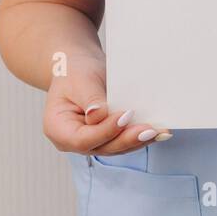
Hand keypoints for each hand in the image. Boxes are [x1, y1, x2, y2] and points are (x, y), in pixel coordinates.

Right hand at [43, 51, 167, 156]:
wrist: (78, 68)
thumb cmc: (75, 72)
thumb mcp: (80, 80)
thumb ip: (90, 99)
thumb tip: (98, 116)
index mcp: (58, 129)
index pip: (83, 139)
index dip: (106, 130)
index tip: (125, 116)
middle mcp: (73, 141)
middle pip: (102, 147)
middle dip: (127, 139)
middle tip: (149, 130)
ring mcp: (91, 142)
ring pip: (116, 147)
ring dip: (138, 140)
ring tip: (158, 132)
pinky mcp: (106, 138)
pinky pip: (124, 141)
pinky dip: (140, 137)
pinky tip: (159, 132)